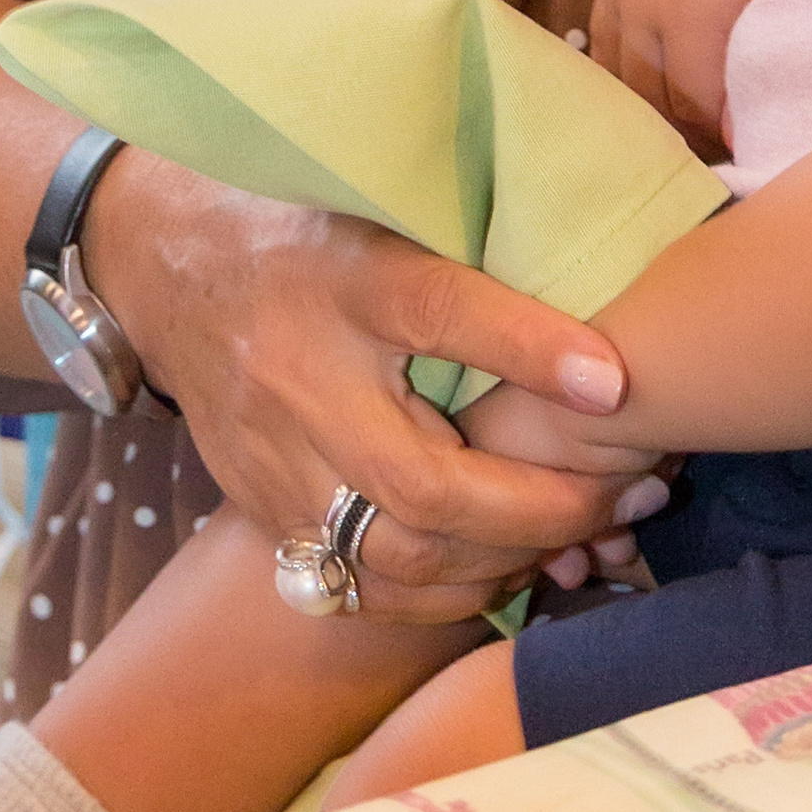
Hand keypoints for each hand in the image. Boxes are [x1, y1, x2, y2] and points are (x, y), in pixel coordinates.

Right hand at [86, 151, 672, 619]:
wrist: (174, 266)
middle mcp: (300, 384)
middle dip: (543, 508)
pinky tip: (510, 566)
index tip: (618, 381)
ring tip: (590, 535)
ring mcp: (274, 465)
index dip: (530, 347)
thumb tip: (605, 357)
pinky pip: (360, 586)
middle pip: (424, 485)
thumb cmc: (316, 233)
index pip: (438, 310)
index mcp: (340, 285)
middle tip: (636, 491)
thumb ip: (487, 276)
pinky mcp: (263, 514)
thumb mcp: (395, 219)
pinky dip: (445, 593)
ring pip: (396, 558)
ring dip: (506, 562)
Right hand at [590, 0, 764, 142]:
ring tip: (683, 122)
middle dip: (682, 129)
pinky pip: (603, 28)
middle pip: (649, 95)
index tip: (745, 159)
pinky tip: (651, 77)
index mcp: (697, 11)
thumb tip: (745, 133)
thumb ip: (768, 61)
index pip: (695, 107)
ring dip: (648, 98)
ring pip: (617, 67)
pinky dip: (625, 61)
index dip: (722, 139)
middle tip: (716, 151)